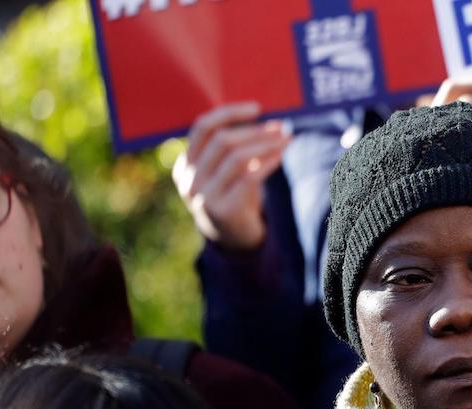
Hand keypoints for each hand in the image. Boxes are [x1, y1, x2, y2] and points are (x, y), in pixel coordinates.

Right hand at [173, 103, 289, 251]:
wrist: (232, 239)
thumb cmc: (232, 195)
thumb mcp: (224, 171)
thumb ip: (232, 148)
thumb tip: (267, 120)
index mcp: (185, 163)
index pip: (202, 127)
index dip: (229, 113)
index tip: (257, 108)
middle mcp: (189, 179)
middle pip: (222, 141)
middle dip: (255, 130)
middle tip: (280, 126)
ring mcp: (203, 196)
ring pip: (237, 157)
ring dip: (266, 144)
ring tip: (286, 139)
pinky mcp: (223, 210)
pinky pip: (249, 177)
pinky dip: (268, 163)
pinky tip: (281, 156)